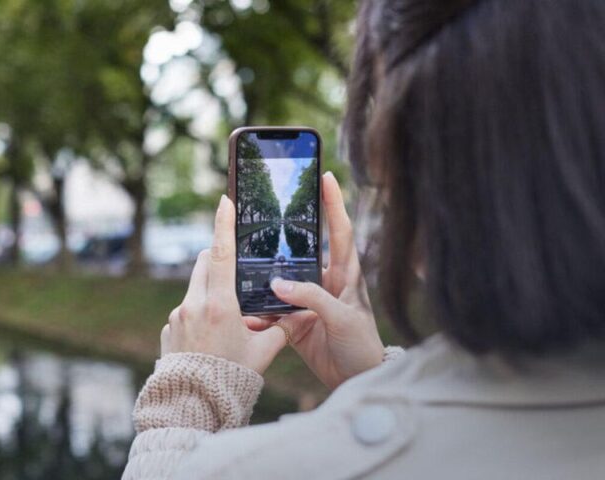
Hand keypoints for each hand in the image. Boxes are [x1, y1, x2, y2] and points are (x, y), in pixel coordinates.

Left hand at [161, 195, 310, 374]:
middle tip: (235, 270)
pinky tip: (209, 339)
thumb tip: (296, 314)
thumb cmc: (232, 378)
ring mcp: (177, 316)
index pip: (222, 254)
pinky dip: (198, 313)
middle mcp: (194, 304)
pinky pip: (185, 310)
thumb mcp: (263, 353)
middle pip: (205, 264)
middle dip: (218, 259)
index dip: (223, 224)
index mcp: (220, 305)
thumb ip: (280, 329)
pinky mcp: (168, 328)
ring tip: (226, 318)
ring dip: (209, 290)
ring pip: (195, 287)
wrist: (193, 404)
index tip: (224, 200)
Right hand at [247, 172, 384, 388]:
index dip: (334, 203)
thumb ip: (312, 298)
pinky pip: (271, 310)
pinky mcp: (294, 321)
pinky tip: (244, 311)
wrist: (356, 380)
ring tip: (243, 258)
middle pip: (303, 248)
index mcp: (345, 275)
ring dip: (264, 274)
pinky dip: (258, 312)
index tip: (326, 176)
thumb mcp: (341, 318)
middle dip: (286, 230)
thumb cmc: (361, 345)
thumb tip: (279, 284)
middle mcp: (325, 282)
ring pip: (281, 279)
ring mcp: (308, 301)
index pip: (340, 231)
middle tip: (267, 208)